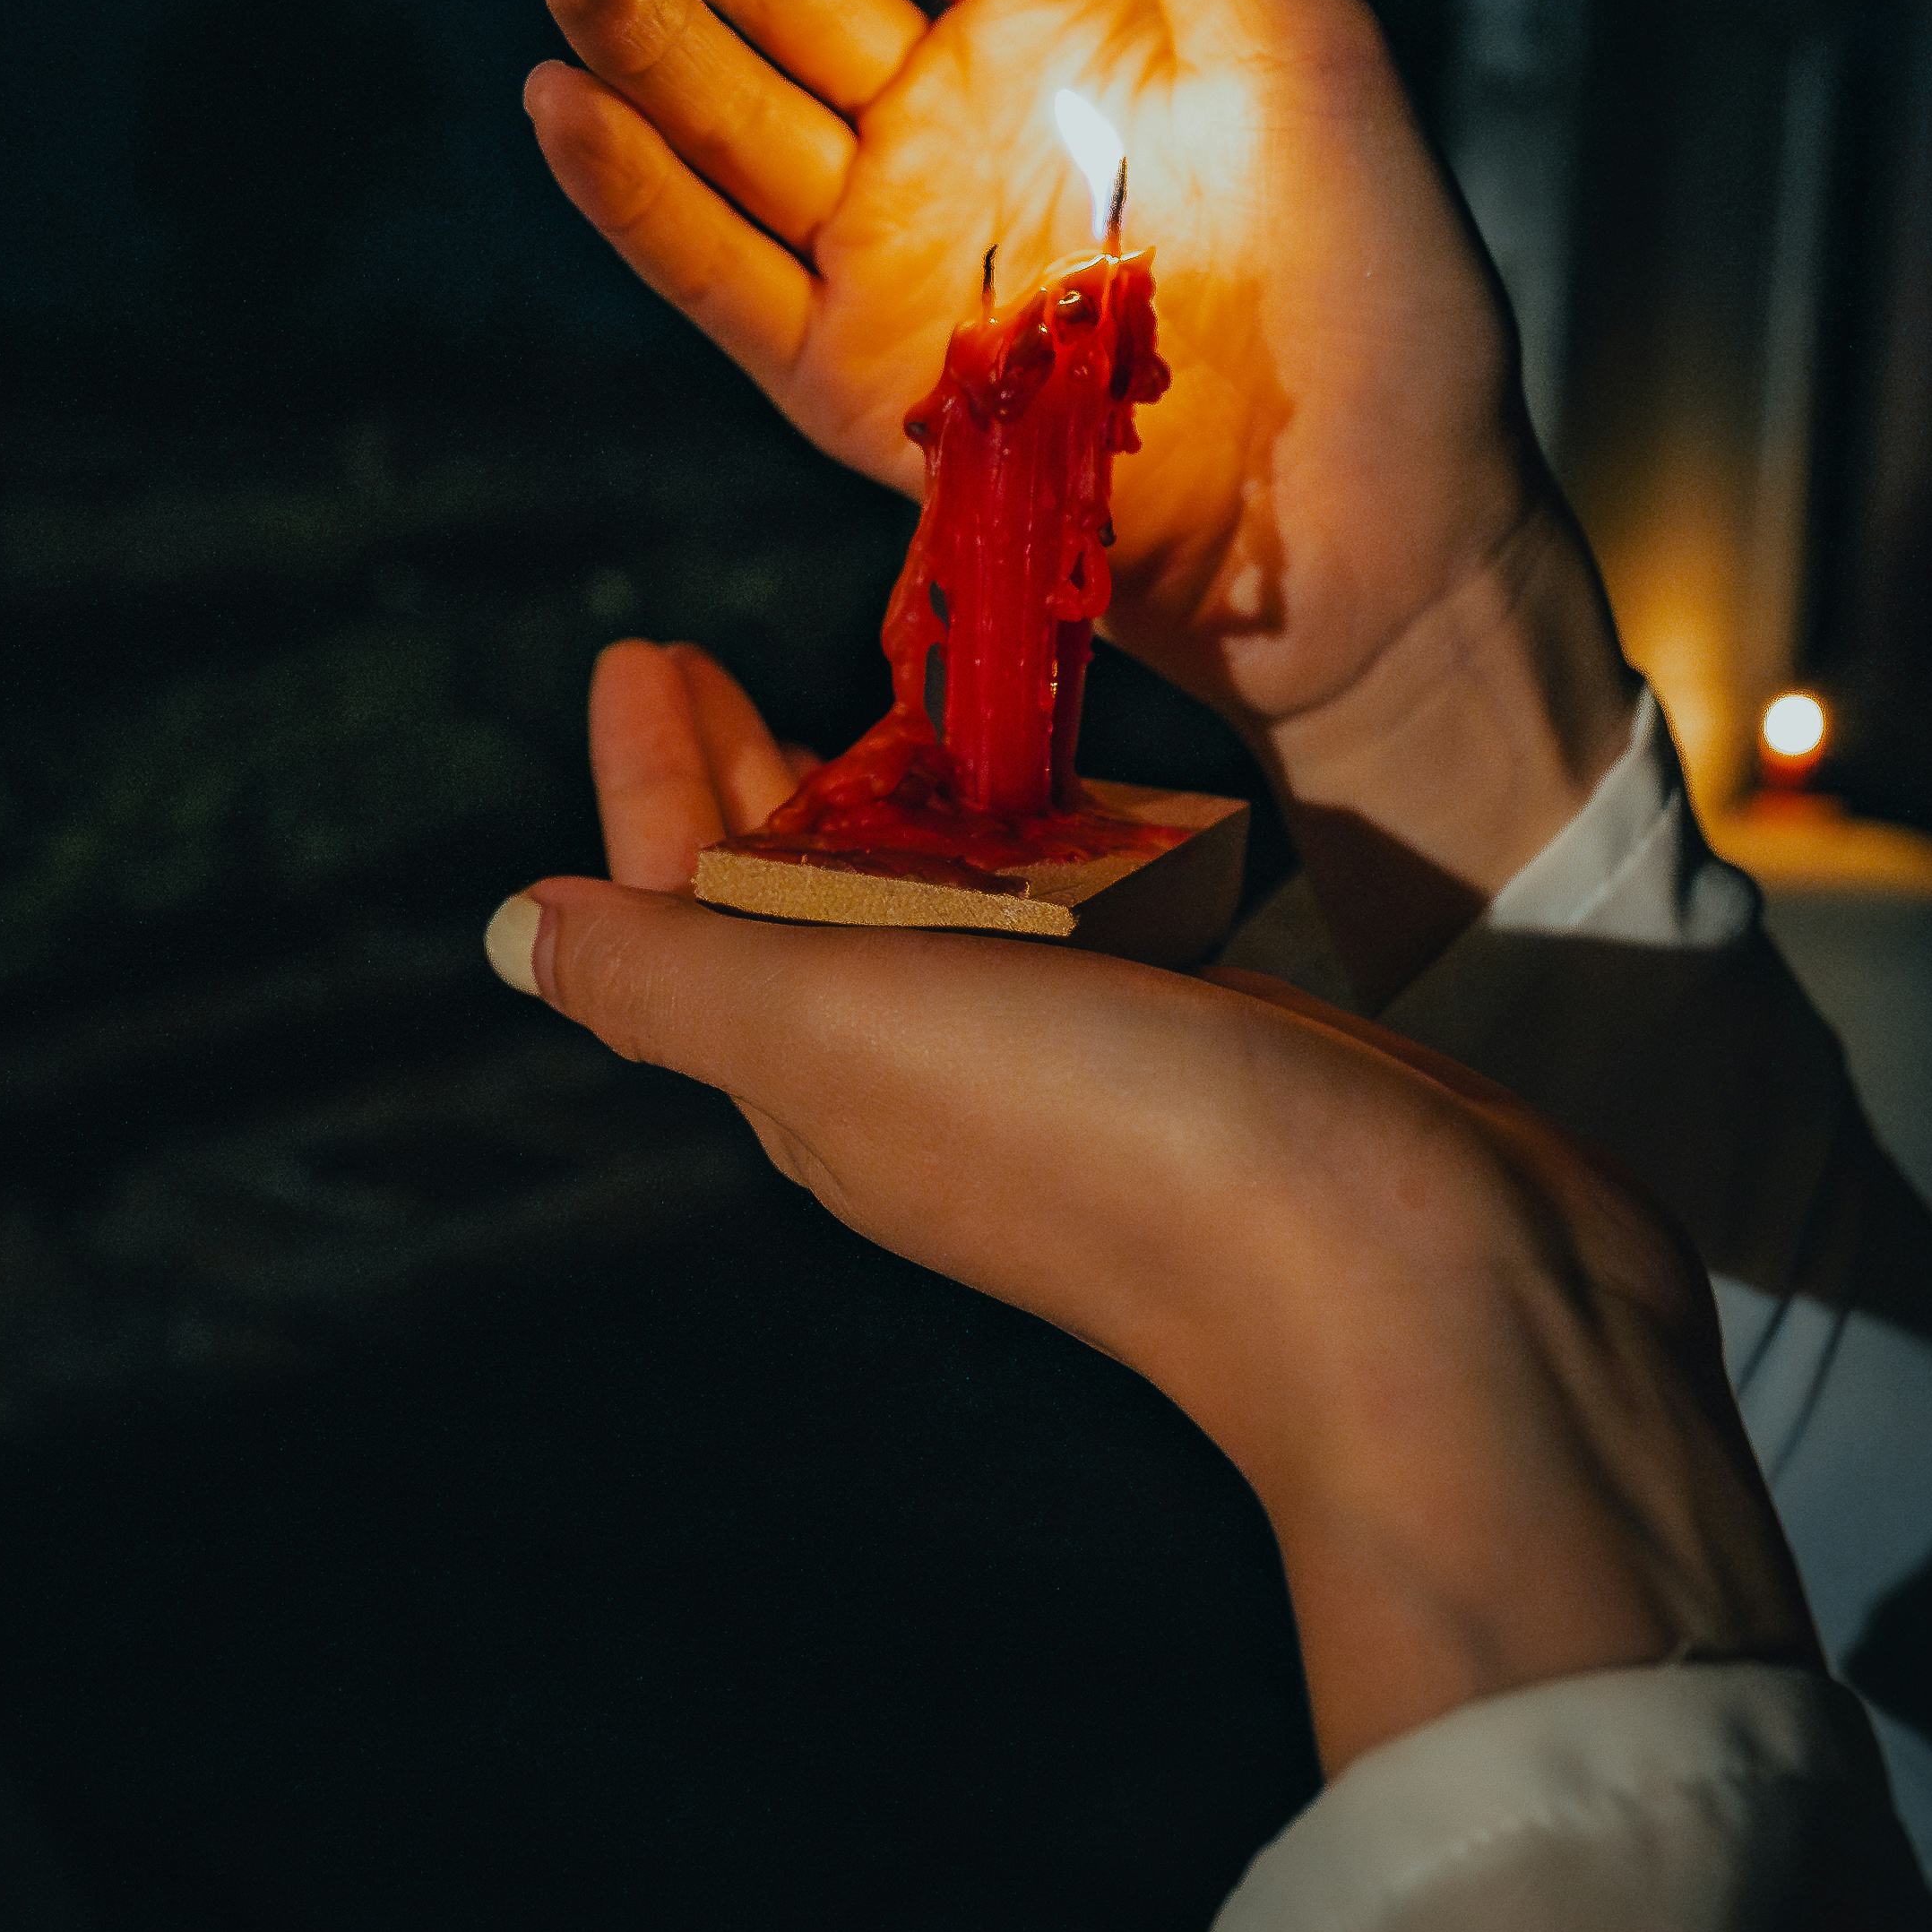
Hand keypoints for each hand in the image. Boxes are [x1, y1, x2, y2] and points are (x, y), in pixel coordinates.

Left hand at [525, 640, 1814, 1771]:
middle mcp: (926, 1085)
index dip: (652, 782)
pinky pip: (1083, 914)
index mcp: (815, 1085)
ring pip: (943, 908)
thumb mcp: (845, 1034)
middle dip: (750, 778)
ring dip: (901, 802)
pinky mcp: (1202, 1038)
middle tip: (710, 652)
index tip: (641, 646)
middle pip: (799, 902)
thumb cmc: (1120, 1146)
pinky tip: (1079, 785)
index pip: (685, 911)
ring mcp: (1070, 1067)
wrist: (1418, 1285)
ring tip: (901, 689)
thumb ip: (676, 978)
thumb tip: (513, 937)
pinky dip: (1048, 837)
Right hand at [528, 0, 1637, 990]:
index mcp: (1046, 1)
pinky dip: (635, 195)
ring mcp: (880, 242)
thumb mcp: (1298, 36)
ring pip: (722, 107)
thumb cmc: (1381, 291)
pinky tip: (561, 101)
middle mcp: (941, 107)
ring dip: (638, 18)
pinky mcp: (840, 382)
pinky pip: (715, 272)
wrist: (1381, 546)